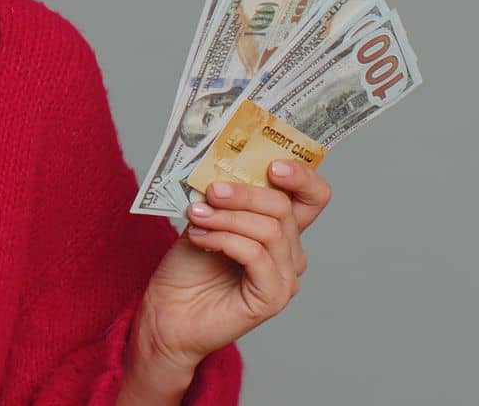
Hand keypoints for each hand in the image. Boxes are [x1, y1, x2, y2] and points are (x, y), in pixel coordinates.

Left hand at [130, 160, 332, 377]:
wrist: (166, 314)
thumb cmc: (186, 270)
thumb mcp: (204, 220)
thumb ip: (221, 198)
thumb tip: (221, 168)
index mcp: (279, 229)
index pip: (312, 197)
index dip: (302, 176)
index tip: (272, 164)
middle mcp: (289, 253)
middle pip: (284, 207)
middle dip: (244, 193)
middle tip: (210, 191)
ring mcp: (284, 277)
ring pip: (269, 229)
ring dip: (227, 216)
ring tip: (195, 216)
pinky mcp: (272, 297)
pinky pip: (256, 255)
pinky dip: (225, 239)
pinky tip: (200, 238)